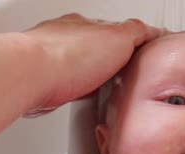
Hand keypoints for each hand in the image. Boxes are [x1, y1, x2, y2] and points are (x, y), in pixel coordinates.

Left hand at [22, 13, 165, 111]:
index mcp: (89, 25)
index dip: (132, 42)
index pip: (117, 30)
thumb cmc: (70, 56)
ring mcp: (54, 59)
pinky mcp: (44, 82)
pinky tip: (78, 97)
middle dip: (109, 59)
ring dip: (89, 75)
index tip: (141, 50)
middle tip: (123, 73)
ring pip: (78, 65)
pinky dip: (74, 89)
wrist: (32, 76)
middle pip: (96, 47)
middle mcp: (69, 39)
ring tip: (104, 89)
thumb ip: (137, 33)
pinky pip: (65, 84)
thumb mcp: (120, 38)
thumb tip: (153, 31)